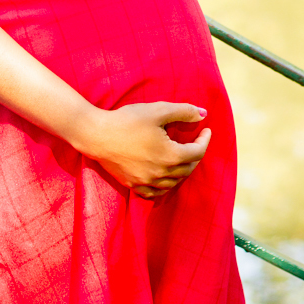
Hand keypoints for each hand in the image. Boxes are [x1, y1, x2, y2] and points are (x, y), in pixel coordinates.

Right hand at [74, 101, 210, 199]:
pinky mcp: (135, 186)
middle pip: (189, 168)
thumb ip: (183, 112)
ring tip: (182, 154)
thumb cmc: (127, 120)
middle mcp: (162, 174)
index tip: (206, 129)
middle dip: (195, 153)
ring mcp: (148, 183)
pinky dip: (167, 184)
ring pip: (175, 181)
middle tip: (195, 140)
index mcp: (171, 156)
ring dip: (183, 168)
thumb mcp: (158, 110)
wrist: (97, 135)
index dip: (205, 140)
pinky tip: (165, 174)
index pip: (198, 152)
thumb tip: (203, 114)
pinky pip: (158, 192)